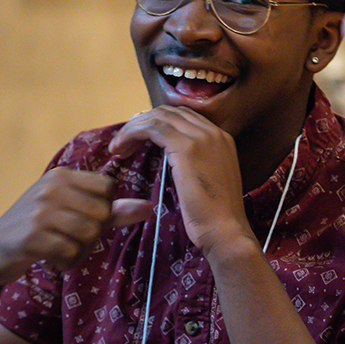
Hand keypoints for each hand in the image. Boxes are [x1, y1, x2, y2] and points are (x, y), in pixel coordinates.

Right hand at [0, 167, 152, 287]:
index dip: (103, 210)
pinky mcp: (33, 236)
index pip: (109, 189)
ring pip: (90, 234)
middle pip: (102, 214)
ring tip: (59, 248)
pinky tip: (50, 259)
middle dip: (92, 234)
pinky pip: (71, 253)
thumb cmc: (38, 230)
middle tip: (68, 237)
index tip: (79, 217)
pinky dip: (66, 263)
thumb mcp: (72, 212)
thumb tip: (149, 207)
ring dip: (79, 250)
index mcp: (62, 175)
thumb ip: (112, 210)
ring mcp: (40, 211)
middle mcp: (51, 188)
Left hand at [109, 106, 255, 256]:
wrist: (225, 230)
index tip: (140, 140)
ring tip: (119, 147)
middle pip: (170, 113)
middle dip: (143, 123)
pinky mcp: (187, 147)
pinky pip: (152, 128)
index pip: (183, 118)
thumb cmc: (214, 216)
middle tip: (125, 142)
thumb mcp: (206, 181)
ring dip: (133, 128)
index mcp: (221, 139)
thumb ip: (194, 164)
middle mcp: (213, 132)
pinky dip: (132, 134)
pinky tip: (121, 149)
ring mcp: (202, 137)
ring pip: (158, 117)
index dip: (157, 124)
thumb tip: (169, 159)